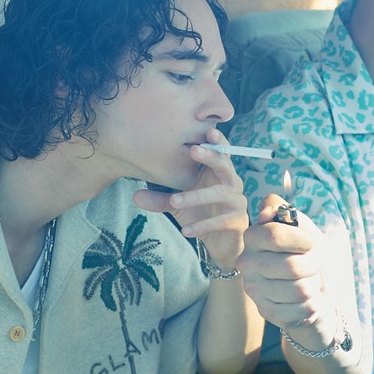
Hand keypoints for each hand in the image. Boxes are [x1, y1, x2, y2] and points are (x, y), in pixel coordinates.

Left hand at [133, 127, 248, 271]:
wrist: (220, 244)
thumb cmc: (200, 214)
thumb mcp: (177, 205)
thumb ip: (160, 199)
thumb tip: (135, 195)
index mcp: (217, 173)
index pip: (219, 152)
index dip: (217, 140)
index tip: (207, 130)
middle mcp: (231, 183)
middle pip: (225, 164)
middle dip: (211, 156)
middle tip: (193, 150)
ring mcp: (237, 202)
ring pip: (220, 193)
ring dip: (197, 195)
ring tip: (174, 201)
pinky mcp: (238, 222)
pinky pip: (221, 221)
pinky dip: (202, 225)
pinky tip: (185, 231)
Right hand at [237, 193, 335, 334]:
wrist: (316, 286)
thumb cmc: (307, 252)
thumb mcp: (302, 225)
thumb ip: (284, 211)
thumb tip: (265, 212)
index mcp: (253, 237)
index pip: (274, 235)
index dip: (302, 240)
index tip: (311, 243)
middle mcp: (247, 263)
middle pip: (291, 267)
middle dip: (313, 264)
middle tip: (314, 263)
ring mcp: (254, 289)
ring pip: (300, 290)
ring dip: (314, 285)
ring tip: (309, 281)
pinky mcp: (266, 312)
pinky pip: (301, 309)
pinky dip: (313, 304)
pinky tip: (305, 299)